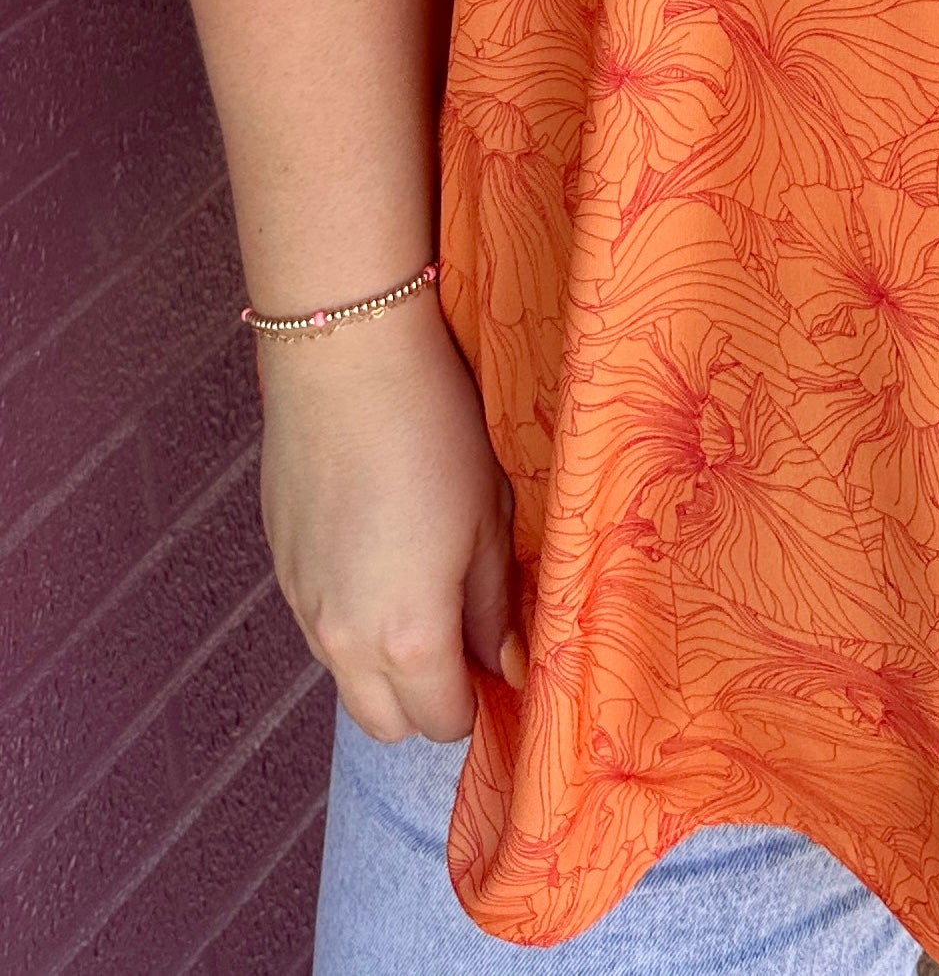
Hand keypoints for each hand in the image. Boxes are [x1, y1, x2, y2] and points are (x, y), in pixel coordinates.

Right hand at [256, 291, 520, 743]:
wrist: (345, 362)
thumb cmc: (436, 433)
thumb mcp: (489, 519)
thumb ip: (494, 607)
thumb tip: (508, 664)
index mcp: (410, 640)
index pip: (444, 722)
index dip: (478, 701)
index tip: (500, 664)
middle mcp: (345, 643)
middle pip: (386, 724)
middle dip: (426, 702)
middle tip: (463, 641)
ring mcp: (303, 610)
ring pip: (347, 678)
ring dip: (385, 665)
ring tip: (421, 590)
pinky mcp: (280, 572)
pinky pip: (320, 627)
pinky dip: (352, 619)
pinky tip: (378, 554)